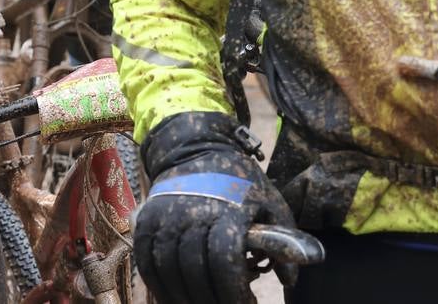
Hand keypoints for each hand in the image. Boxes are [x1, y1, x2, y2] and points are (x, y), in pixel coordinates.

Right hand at [135, 111, 296, 303]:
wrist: (196, 148)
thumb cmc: (238, 181)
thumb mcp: (270, 201)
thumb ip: (284, 240)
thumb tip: (290, 280)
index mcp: (227, 209)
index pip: (224, 259)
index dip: (233, 290)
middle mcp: (192, 211)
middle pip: (194, 268)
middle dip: (210, 298)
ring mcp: (166, 214)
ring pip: (168, 268)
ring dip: (184, 296)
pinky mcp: (146, 219)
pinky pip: (146, 260)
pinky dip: (158, 285)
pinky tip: (174, 298)